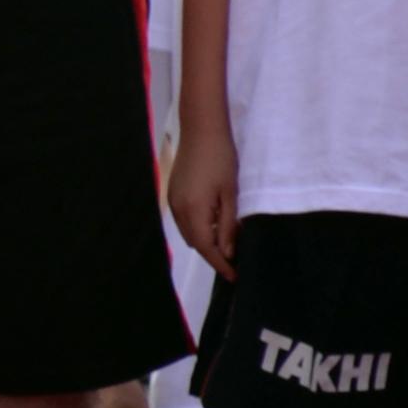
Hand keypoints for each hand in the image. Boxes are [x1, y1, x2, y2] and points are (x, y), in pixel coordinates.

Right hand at [168, 122, 239, 280]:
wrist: (201, 130)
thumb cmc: (222, 161)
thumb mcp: (231, 195)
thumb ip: (227, 226)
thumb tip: (227, 252)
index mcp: (194, 211)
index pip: (206, 248)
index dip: (220, 265)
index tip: (234, 277)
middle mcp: (178, 210)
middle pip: (194, 242)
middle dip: (213, 254)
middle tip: (234, 260)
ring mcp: (172, 200)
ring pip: (188, 232)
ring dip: (205, 240)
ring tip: (226, 240)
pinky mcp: (172, 192)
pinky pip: (184, 220)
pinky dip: (198, 227)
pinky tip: (213, 220)